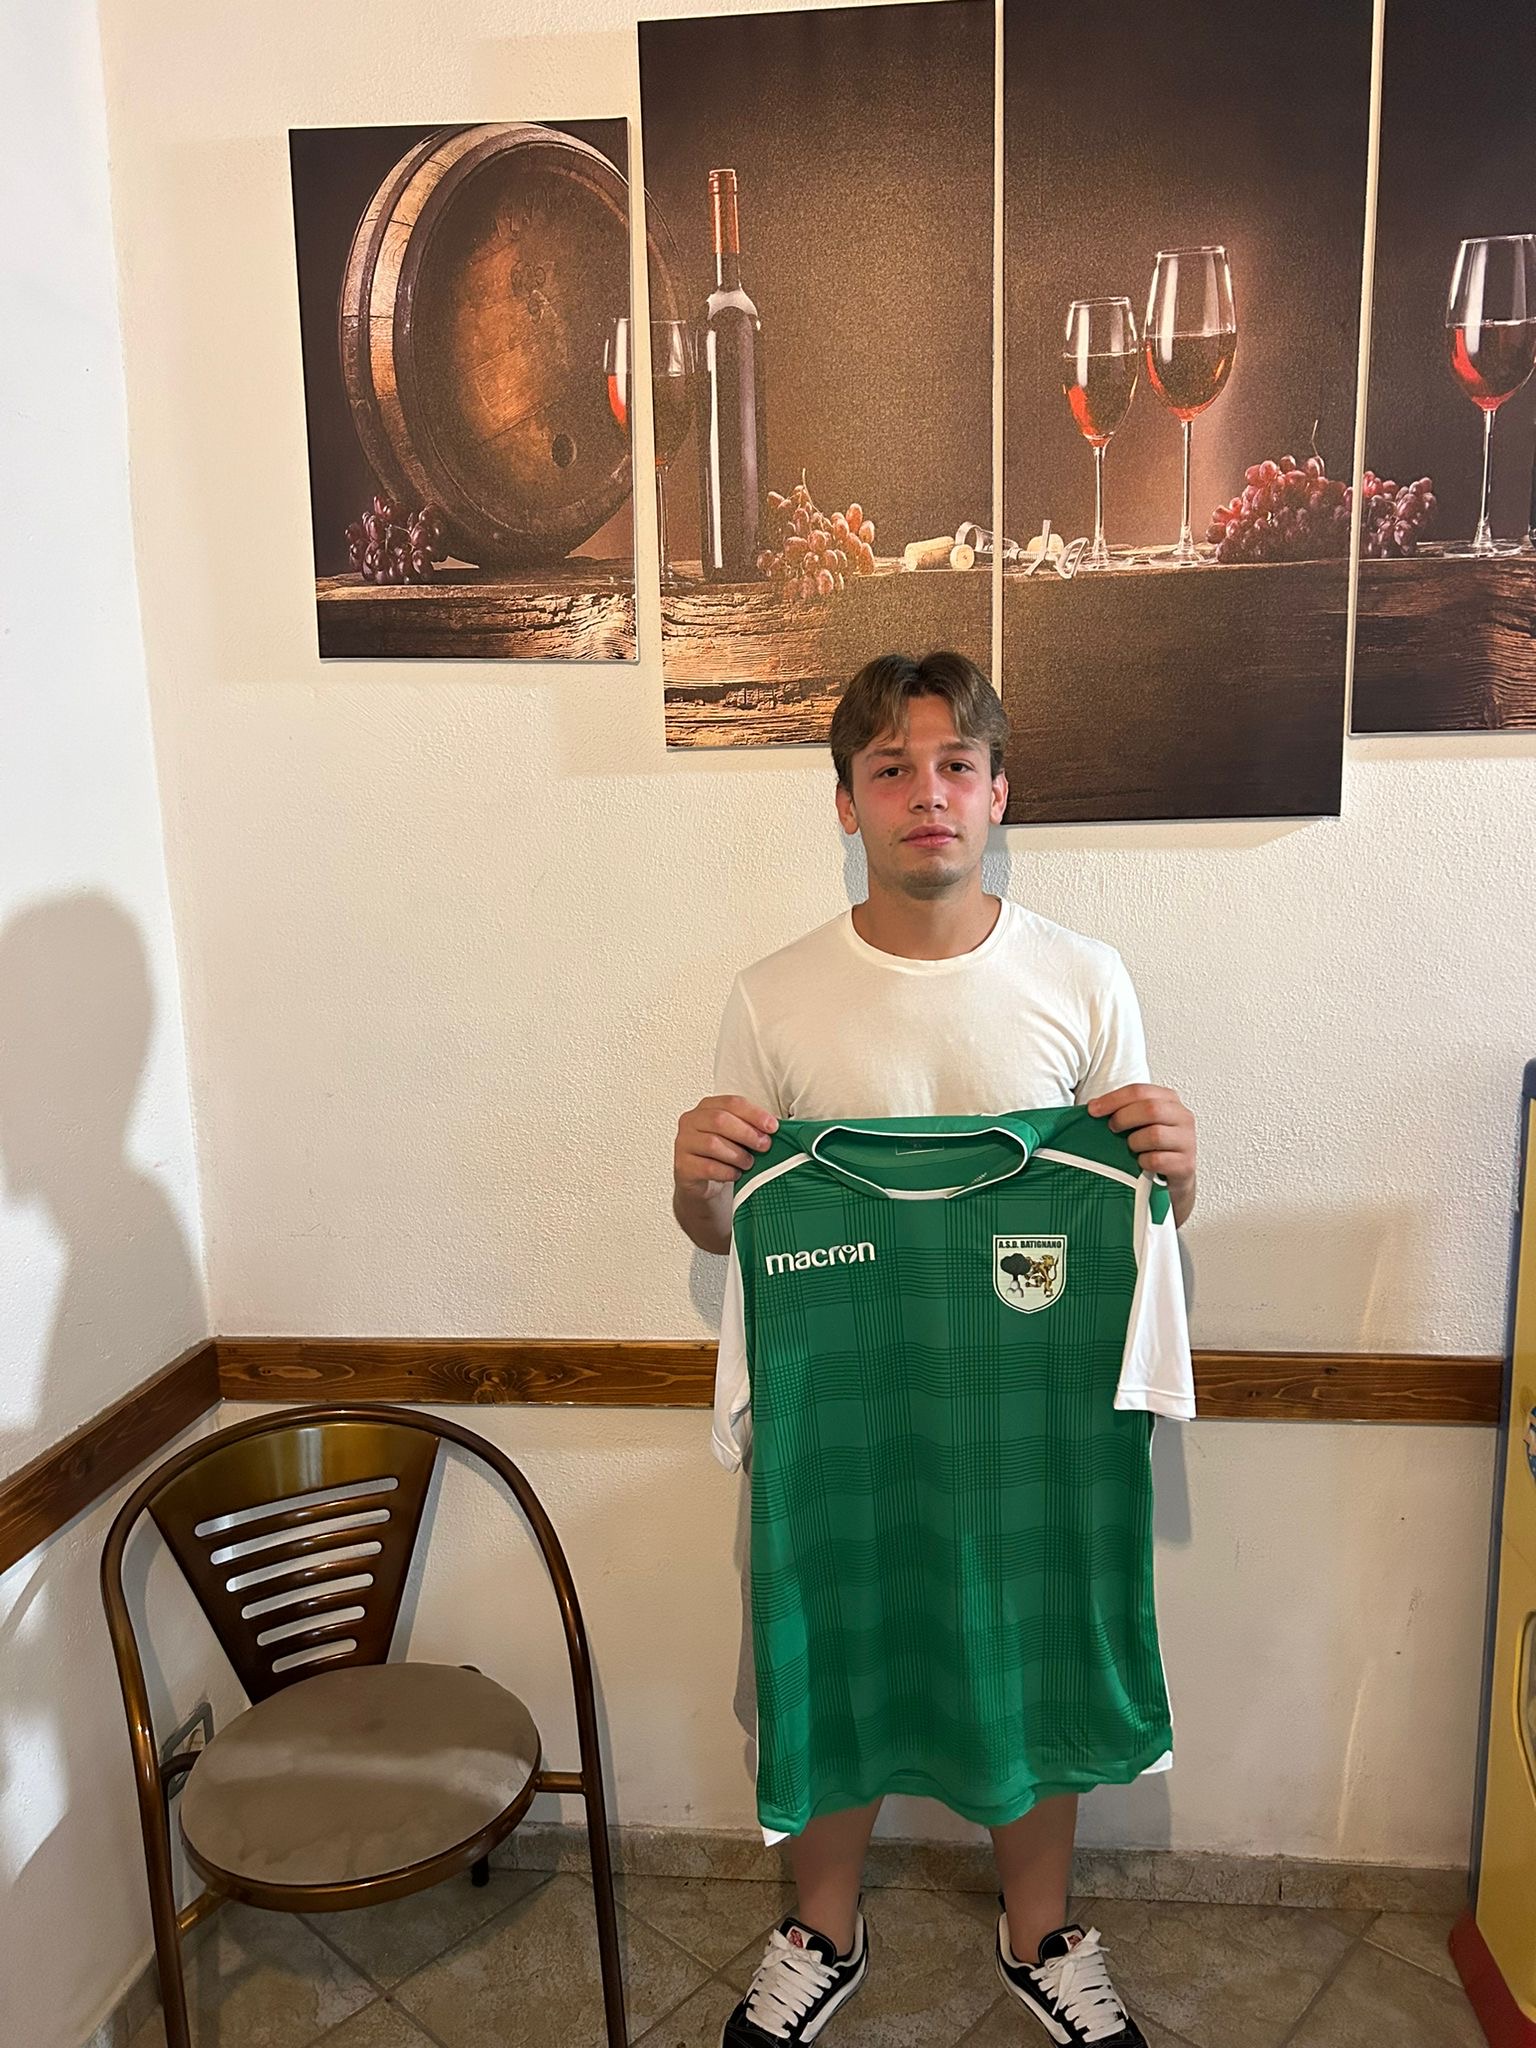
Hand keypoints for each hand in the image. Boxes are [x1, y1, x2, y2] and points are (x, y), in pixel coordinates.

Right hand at [674, 1094, 779, 1198]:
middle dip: (747, 1133)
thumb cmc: (721, 1155)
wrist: (702, 1183)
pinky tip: (735, 1174)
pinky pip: (707, 1167)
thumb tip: (775, 1126)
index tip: (772, 1126)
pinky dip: (726, 1172)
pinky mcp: (682, 1166)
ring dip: (737, 1155)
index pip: (731, 1103)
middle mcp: (691, 1121)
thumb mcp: (736, 1136)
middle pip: (720, 1120)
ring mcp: (683, 1143)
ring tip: (749, 1163)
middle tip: (764, 1146)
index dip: (754, 1114)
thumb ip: (751, 1127)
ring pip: (713, 1144)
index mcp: (706, 1107)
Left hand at [1085, 1083, 1196, 1225]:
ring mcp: (1187, 1141)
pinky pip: (1157, 1160)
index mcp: (1169, 1100)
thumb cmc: (1153, 1147)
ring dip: (1134, 1143)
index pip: (1140, 1091)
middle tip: (1113, 1129)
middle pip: (1150, 1109)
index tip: (1093, 1109)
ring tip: (1132, 1149)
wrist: (1173, 1179)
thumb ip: (1123, 1110)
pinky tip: (1141, 1164)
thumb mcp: (1140, 1123)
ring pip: (1154, 1135)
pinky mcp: (1186, 1164)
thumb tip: (1093, 1106)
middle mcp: (1182, 1117)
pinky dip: (1143, 1162)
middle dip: (1123, 1119)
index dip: (1113, 1099)